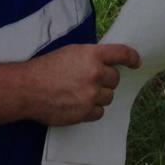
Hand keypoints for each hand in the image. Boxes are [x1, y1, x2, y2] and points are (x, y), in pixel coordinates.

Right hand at [24, 43, 140, 125]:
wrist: (27, 88)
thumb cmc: (46, 68)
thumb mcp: (71, 52)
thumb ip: (91, 56)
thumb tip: (107, 62)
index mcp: (92, 55)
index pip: (122, 53)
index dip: (132, 58)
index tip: (136, 62)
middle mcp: (95, 73)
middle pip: (115, 79)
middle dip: (106, 80)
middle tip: (90, 81)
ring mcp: (91, 94)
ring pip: (108, 97)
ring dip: (99, 95)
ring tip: (81, 93)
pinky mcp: (84, 111)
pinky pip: (99, 112)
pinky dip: (92, 110)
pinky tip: (79, 104)